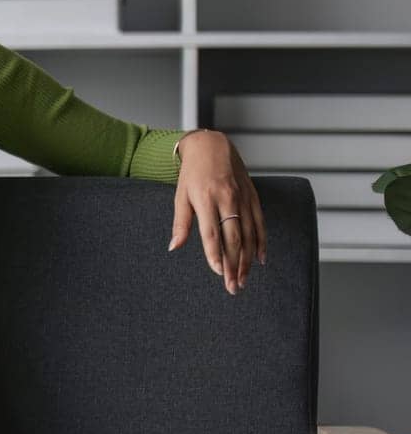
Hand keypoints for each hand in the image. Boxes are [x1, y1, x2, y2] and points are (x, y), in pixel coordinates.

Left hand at [167, 130, 266, 295]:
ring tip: (243, 280)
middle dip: (233, 265)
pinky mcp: (254, 197)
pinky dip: (261, 243)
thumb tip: (174, 247)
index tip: (217, 273)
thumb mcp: (180, 195)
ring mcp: (243, 198)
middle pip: (233, 238)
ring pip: (249, 235)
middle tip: (233, 287)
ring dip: (247, 260)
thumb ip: (180, 223)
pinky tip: (260, 260)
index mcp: (206, 198)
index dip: (215, 254)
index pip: (212, 233)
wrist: (212, 146)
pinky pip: (260, 224)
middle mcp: (227, 199)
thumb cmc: (192, 174)